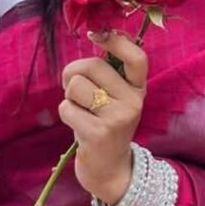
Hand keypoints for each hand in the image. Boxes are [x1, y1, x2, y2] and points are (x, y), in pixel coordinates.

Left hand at [59, 31, 147, 204]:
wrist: (111, 170)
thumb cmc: (105, 126)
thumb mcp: (116, 99)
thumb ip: (108, 74)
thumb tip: (95, 35)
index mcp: (138, 89)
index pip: (137, 57)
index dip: (115, 41)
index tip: (95, 35)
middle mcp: (133, 102)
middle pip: (92, 66)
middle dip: (73, 74)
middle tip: (74, 90)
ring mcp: (117, 118)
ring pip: (76, 86)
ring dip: (69, 98)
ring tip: (80, 112)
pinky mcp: (99, 133)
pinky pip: (66, 108)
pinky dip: (66, 115)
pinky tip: (79, 128)